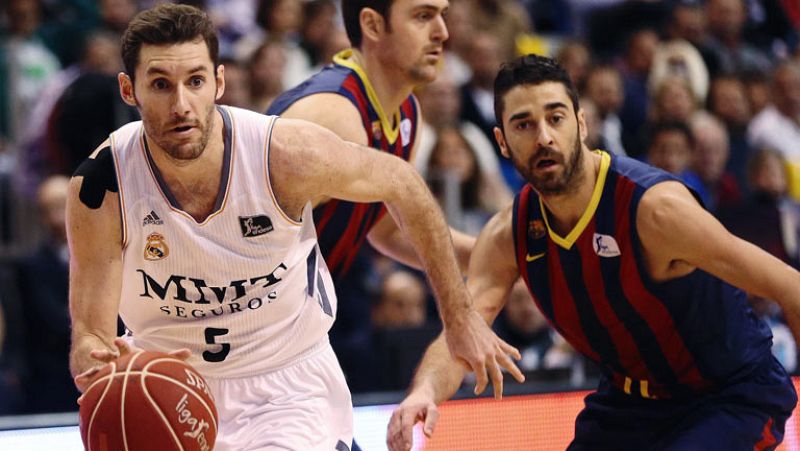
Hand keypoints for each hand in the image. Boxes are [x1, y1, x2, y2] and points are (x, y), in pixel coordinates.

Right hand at [75, 338, 190, 399]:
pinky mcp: (104, 381)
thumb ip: (174, 357)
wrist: (132, 368)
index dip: (121, 344)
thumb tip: (190, 352)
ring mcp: (109, 370)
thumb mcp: (159, 361)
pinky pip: (95, 388)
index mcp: (130, 355)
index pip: (125, 347)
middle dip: (101, 355)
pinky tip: (82, 401)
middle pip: (108, 357)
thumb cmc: (147, 365)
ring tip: (79, 379)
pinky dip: (90, 394)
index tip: (117, 340)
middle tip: (92, 353)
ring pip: (97, 372)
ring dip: (89, 374)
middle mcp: (117, 361)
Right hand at [386, 391, 438, 450]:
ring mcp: (393, 418)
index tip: (408, 449)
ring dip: (394, 446)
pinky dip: (390, 444)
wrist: (418, 396)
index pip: (406, 425)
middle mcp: (398, 413)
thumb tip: (428, 435)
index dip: (406, 438)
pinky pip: (389, 435)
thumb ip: (431, 422)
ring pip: (391, 434)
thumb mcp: (433, 410)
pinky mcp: (391, 422)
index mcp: (408, 409)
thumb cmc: (426, 405)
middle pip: (397, 431)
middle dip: (400, 445)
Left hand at [444, 309, 524, 397]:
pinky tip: (519, 357)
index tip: (476, 391)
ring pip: (507, 362)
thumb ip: (466, 366)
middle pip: (497, 376)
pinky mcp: (495, 338)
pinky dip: (513, 352)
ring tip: (522, 379)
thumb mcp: (455, 355)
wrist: (460, 316)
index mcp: (477, 361)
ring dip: (515, 372)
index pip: (482, 380)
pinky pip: (507, 347)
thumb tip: (474, 370)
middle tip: (499, 398)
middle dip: (498, 389)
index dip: (480, 388)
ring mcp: (493, 347)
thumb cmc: (454, 336)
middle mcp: (489, 355)